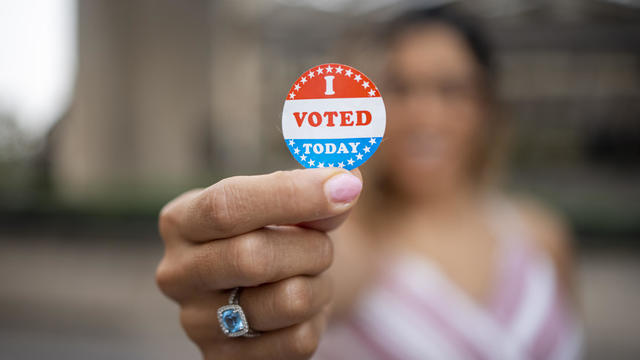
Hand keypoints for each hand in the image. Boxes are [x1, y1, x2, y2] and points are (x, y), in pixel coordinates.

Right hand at [156, 169, 362, 358]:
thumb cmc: (278, 230)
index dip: (291, 195)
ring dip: (319, 283)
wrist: (271, 285)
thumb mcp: (290, 200)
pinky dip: (316, 318)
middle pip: (253, 257)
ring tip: (308, 275)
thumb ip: (318, 186)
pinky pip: (299, 341)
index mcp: (181, 220)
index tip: (344, 186)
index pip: (227, 206)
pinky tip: (301, 308)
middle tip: (322, 243)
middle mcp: (177, 274)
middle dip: (310, 245)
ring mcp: (198, 324)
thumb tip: (347, 182)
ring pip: (288, 300)